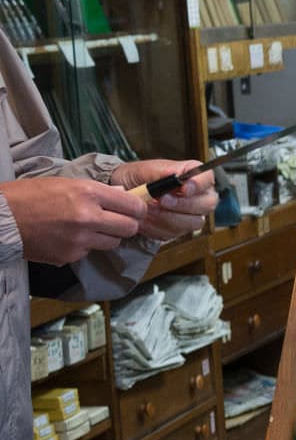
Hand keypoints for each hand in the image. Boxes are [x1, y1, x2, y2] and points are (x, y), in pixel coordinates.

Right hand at [0, 177, 146, 264]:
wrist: (0, 218)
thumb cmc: (29, 195)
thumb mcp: (65, 183)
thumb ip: (96, 192)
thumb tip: (123, 198)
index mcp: (88, 193)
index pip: (133, 206)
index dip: (138, 209)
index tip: (136, 211)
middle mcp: (88, 217)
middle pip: (129, 228)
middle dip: (126, 225)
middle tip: (117, 221)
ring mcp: (80, 239)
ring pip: (113, 243)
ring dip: (106, 236)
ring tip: (87, 228)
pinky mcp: (70, 255)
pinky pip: (90, 252)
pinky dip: (84, 246)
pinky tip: (67, 237)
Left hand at [109, 159, 217, 240]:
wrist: (124, 195)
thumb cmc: (136, 178)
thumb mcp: (144, 169)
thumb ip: (162, 172)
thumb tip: (174, 175)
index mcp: (193, 175)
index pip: (207, 178)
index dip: (199, 185)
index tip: (184, 189)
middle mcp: (198, 195)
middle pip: (206, 204)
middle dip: (182, 205)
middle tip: (162, 200)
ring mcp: (191, 215)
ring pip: (193, 222)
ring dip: (168, 217)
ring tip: (148, 209)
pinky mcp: (179, 230)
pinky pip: (174, 233)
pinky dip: (156, 227)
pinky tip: (145, 219)